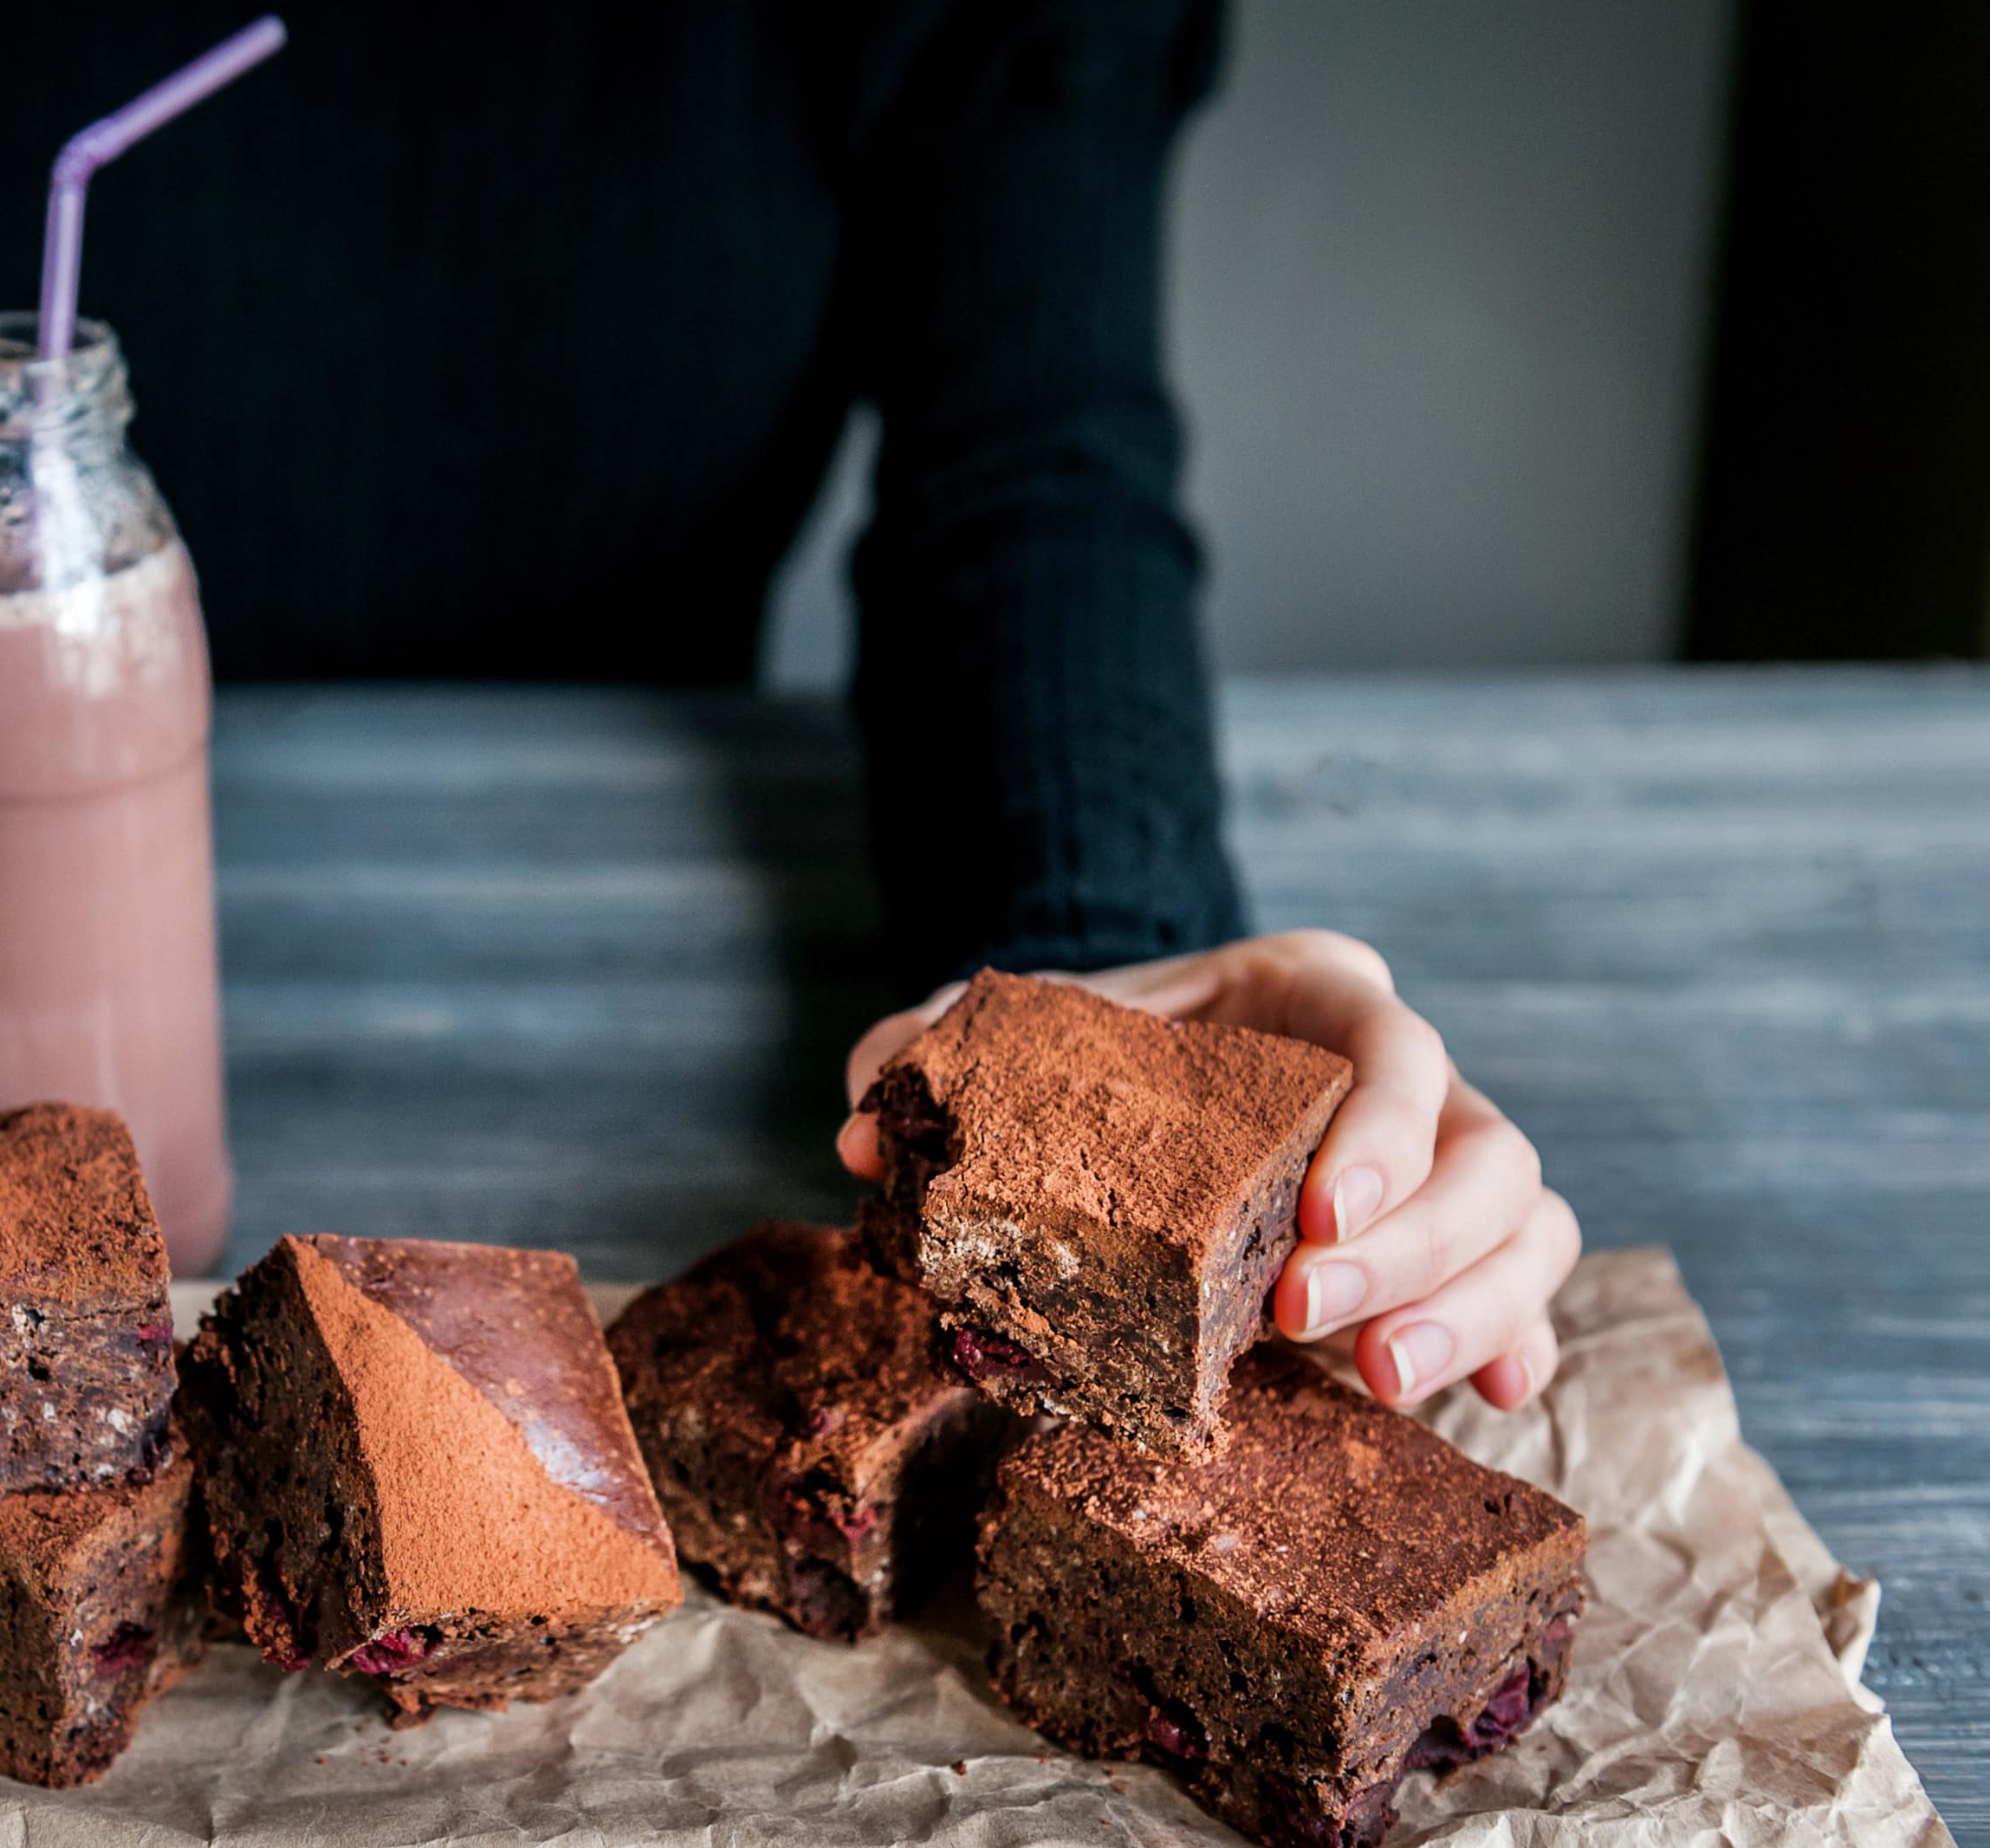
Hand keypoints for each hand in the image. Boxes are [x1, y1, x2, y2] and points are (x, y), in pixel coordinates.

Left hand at [838, 930, 1578, 1410]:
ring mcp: (1443, 1161)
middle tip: (1303, 1321)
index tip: (1315, 1217)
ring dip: (1473, 1305)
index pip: (1394, 1043)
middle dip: (1414, 1246)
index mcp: (1311, 997)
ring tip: (1381, 1382)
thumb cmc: (1081, 1055)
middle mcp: (1405, 1072)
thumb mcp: (1005, 1041)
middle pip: (1484, 1149)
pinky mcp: (1453, 1245)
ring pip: (1525, 1222)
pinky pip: (1529, 1286)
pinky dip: (1520, 1338)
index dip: (1384, 1130)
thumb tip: (864, 1132)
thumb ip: (929, 1056)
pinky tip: (1496, 1397)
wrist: (1123, 1082)